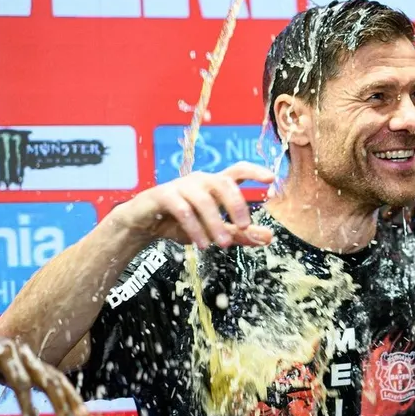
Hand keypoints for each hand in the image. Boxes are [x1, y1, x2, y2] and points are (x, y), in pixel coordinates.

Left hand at [0, 326, 87, 415]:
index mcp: (2, 351)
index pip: (21, 383)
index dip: (28, 408)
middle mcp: (20, 352)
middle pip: (48, 380)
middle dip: (62, 406)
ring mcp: (28, 358)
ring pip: (56, 379)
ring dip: (71, 400)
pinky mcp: (30, 366)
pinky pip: (53, 380)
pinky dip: (65, 395)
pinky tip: (76, 410)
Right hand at [116, 163, 275, 250]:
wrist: (142, 224)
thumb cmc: (180, 222)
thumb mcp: (213, 230)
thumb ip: (240, 233)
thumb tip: (270, 237)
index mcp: (214, 184)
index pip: (237, 170)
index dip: (255, 171)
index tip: (272, 179)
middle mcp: (199, 181)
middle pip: (224, 183)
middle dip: (237, 204)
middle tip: (245, 227)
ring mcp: (180, 186)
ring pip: (204, 200)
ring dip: (215, 223)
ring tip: (223, 245)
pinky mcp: (162, 195)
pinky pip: (182, 210)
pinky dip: (194, 228)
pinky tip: (201, 244)